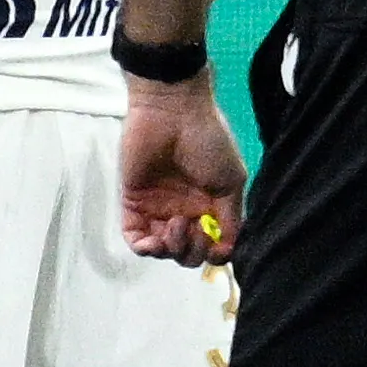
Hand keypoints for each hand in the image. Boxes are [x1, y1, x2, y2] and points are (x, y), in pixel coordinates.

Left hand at [123, 73, 249, 261]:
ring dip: (171, 249)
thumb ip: (231, 218)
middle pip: (187, 252)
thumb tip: (227, 249)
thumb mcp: (232, 181)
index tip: (216, 247)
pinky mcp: (133, 203)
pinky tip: (154, 241)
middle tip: (194, 229)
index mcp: (209, 206)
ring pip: (162, 250)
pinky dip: (145, 248)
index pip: (212, 244)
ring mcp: (158, 208)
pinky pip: (135, 238)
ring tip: (176, 225)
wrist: (172, 113)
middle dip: (192, 251)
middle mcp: (184, 211)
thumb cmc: (208, 142)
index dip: (214, 253)